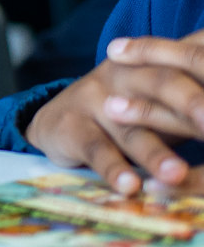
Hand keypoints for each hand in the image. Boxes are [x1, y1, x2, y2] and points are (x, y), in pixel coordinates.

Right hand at [25, 31, 203, 192]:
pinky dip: (113, 168)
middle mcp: (124, 74)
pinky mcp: (68, 127)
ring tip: (176, 174)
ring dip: (155, 151)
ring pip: (131, 126)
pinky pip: (95, 148)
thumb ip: (194, 103)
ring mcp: (94, 99)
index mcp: (155, 62)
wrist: (57, 120)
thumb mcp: (164, 101)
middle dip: (192, 104)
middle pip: (163, 83)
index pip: (190, 60)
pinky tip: (130, 186)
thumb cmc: (128, 115)